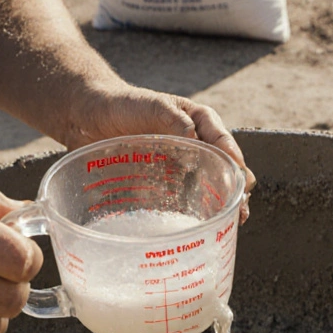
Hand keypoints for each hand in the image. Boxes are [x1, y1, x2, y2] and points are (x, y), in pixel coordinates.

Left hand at [65, 85, 255, 219]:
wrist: (89, 116)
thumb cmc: (122, 104)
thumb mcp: (150, 105)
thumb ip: (172, 118)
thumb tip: (195, 137)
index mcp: (199, 121)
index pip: (224, 142)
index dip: (235, 162)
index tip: (242, 182)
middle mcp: (195, 144)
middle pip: (223, 168)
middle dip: (235, 189)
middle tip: (241, 209)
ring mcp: (180, 165)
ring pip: (208, 186)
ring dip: (220, 203)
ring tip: (232, 222)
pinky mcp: (162, 182)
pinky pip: (182, 199)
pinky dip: (193, 213)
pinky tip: (199, 228)